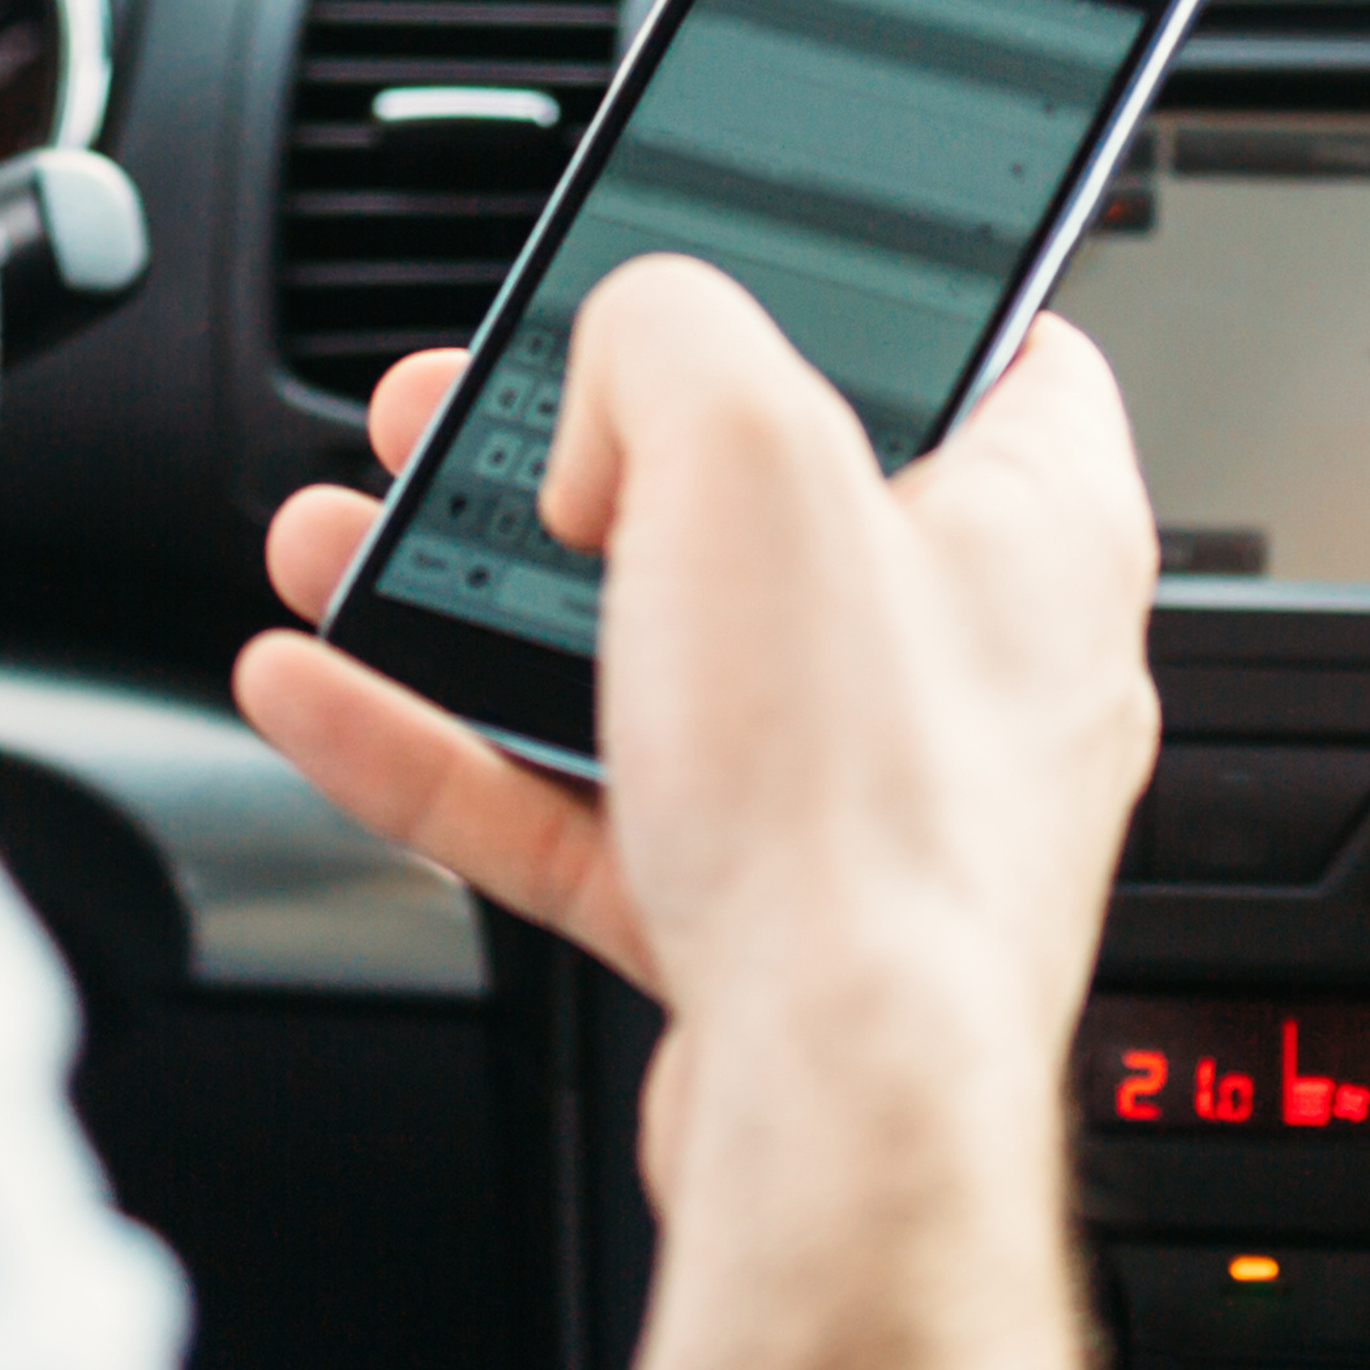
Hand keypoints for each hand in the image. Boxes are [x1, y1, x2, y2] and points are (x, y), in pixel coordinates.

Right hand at [239, 260, 1154, 1369]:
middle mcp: (975, 661)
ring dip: (474, 594)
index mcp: (1041, 521)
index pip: (984, 336)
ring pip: (649, 655)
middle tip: (455, 415)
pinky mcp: (763, 918)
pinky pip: (586, 802)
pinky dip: (453, 748)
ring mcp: (866, 799)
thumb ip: (668, 329)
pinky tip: (327, 694)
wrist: (835, 1112)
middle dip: (572, 449)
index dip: (847, 279)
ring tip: (341, 539)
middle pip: (760, 499)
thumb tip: (618, 361)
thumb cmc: (863, 812)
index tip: (722, 257)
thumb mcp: (747, 445)